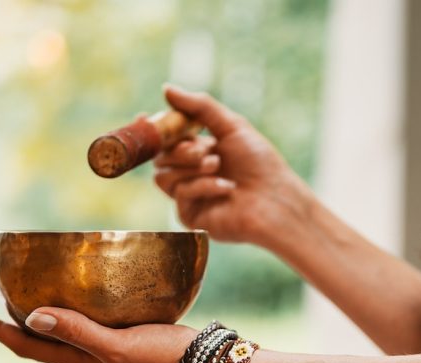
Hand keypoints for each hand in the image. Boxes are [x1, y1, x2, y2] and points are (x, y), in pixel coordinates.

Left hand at [0, 308, 195, 362]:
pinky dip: (71, 311)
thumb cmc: (162, 357)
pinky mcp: (124, 339)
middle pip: (40, 342)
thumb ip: (77, 331)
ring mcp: (105, 351)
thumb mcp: (117, 346)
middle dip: (14, 324)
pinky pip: (85, 324)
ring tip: (28, 294)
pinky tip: (80, 294)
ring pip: (62, 334)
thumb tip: (33, 317)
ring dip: (41, 317)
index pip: (28, 347)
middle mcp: (87, 359)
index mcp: (80, 362)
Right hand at [154, 84, 317, 253]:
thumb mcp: (231, 126)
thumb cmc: (260, 163)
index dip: (154, 129)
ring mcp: (189, 196)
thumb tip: (166, 89)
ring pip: (163, 176)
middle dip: (180, 149)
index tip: (144, 116)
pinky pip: (179, 194)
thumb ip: (199, 107)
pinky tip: (226, 187)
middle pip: (160, 157)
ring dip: (191, 167)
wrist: (276, 199)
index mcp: (199, 151)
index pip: (166, 140)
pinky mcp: (190, 217)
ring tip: (217, 166)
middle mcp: (191, 174)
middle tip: (206, 149)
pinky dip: (202, 186)